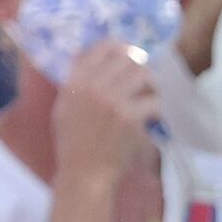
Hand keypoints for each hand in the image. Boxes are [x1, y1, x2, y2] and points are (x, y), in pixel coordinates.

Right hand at [51, 42, 158, 186]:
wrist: (83, 174)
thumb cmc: (73, 143)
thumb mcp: (64, 107)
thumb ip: (75, 81)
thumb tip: (84, 52)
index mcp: (75, 83)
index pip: (102, 48)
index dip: (120, 47)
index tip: (129, 56)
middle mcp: (92, 87)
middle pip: (128, 58)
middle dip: (140, 67)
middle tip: (144, 81)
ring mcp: (112, 100)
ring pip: (143, 74)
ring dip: (151, 84)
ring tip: (150, 96)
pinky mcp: (129, 116)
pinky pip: (154, 101)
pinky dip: (157, 108)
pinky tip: (153, 116)